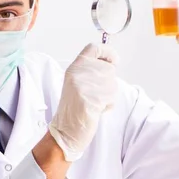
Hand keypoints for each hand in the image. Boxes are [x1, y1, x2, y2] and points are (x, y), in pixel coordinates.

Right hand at [48, 43, 118, 161]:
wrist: (65, 131)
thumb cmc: (74, 109)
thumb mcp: (77, 83)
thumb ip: (91, 71)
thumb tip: (112, 64)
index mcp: (74, 68)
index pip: (94, 48)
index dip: (108, 52)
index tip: (114, 60)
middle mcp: (78, 73)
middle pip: (108, 69)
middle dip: (108, 84)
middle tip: (95, 95)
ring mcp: (84, 85)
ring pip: (112, 84)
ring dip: (108, 96)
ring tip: (93, 104)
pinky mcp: (91, 98)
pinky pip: (111, 98)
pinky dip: (107, 106)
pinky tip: (95, 111)